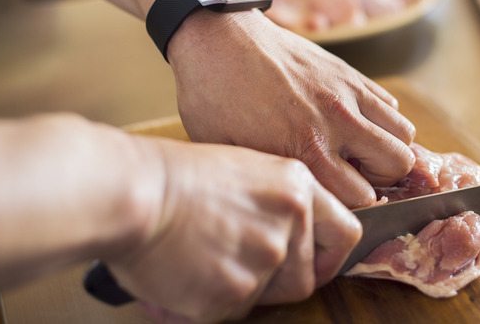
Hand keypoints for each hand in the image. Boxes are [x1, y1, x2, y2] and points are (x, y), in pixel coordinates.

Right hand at [106, 137, 360, 322]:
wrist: (133, 191)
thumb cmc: (175, 176)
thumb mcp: (245, 170)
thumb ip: (277, 205)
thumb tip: (291, 240)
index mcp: (296, 187)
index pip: (347, 234)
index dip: (332, 257)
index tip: (316, 266)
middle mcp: (290, 222)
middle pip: (306, 278)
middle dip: (276, 283)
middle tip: (238, 266)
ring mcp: (264, 258)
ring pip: (267, 298)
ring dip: (240, 290)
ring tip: (204, 261)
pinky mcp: (233, 291)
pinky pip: (231, 312)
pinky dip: (208, 302)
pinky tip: (186, 274)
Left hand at [167, 9, 415, 207]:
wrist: (218, 38)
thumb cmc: (214, 98)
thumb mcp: (230, 152)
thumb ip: (273, 180)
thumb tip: (296, 204)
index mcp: (306, 149)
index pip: (362, 197)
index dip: (349, 206)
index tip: (334, 201)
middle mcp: (337, 121)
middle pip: (398, 163)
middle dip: (380, 179)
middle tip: (352, 176)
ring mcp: (348, 93)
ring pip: (404, 132)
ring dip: (387, 148)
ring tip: (357, 151)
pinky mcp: (349, 73)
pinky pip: (390, 104)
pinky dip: (382, 120)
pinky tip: (353, 124)